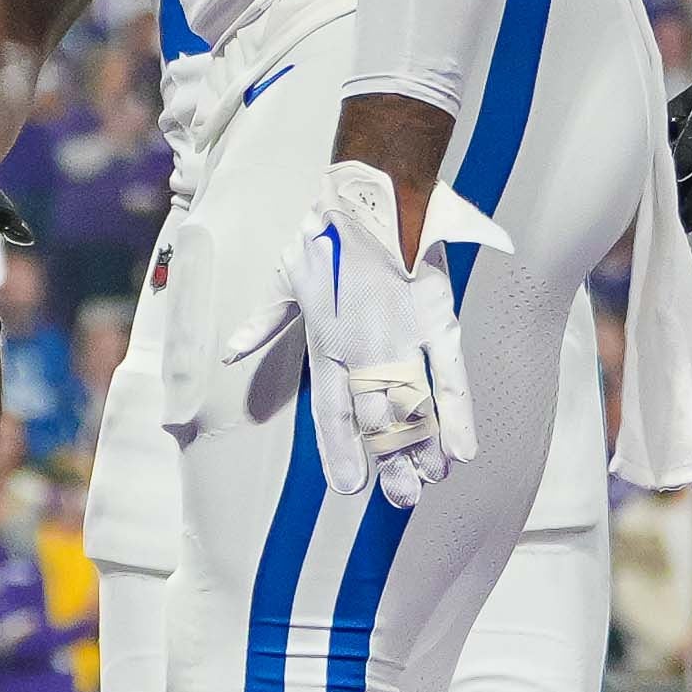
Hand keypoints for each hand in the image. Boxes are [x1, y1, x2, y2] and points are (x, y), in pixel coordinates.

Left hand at [292, 156, 472, 507]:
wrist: (371, 192)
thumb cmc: (323, 234)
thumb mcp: (282, 278)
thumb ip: (262, 325)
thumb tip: (229, 358)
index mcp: (324, 343)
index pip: (331, 413)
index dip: (339, 452)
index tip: (348, 486)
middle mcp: (362, 349)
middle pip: (376, 421)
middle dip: (388, 464)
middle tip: (399, 500)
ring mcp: (401, 337)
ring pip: (413, 408)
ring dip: (422, 449)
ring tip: (428, 483)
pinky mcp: (436, 319)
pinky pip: (450, 377)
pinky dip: (457, 415)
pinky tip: (462, 450)